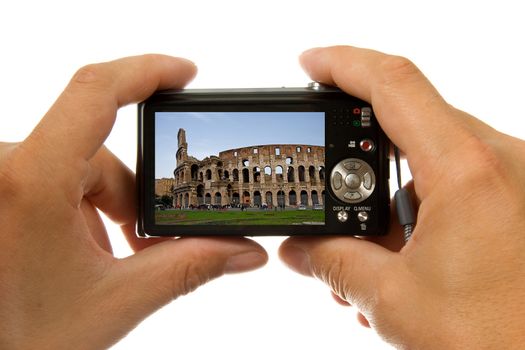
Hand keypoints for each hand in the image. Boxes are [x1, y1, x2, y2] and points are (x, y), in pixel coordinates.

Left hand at [0, 55, 266, 348]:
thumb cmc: (17, 340)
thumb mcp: (115, 301)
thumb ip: (188, 268)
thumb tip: (241, 248)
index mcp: (31, 183)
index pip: (95, 91)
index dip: (148, 71)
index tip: (186, 74)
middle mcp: (5, 169)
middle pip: (99, 154)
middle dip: (133, 199)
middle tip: (143, 248)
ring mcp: (1, 177)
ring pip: (78, 169)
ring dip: (104, 210)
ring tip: (104, 261)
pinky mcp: (1, 188)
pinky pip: (53, 179)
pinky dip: (79, 209)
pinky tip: (79, 253)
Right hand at [279, 46, 524, 348]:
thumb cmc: (499, 341)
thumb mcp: (394, 299)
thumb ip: (333, 263)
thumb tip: (299, 248)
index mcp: (466, 171)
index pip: (393, 84)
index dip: (343, 63)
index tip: (309, 64)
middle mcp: (499, 162)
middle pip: (407, 129)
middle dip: (360, 166)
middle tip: (333, 203)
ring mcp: (513, 180)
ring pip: (429, 165)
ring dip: (390, 204)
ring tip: (371, 256)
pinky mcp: (516, 200)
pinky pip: (456, 186)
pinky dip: (420, 214)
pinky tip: (404, 260)